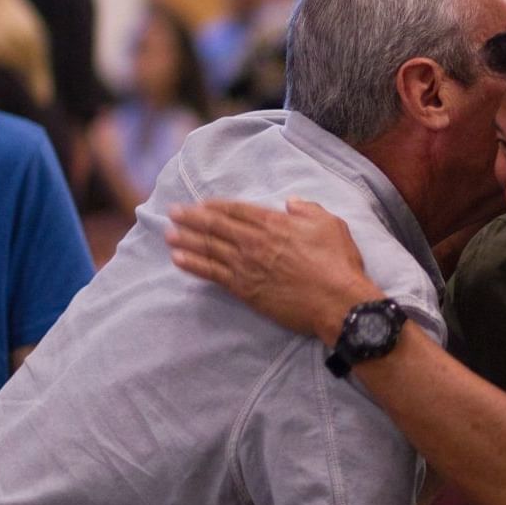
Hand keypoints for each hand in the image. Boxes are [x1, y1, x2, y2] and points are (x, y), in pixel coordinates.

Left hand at [167, 197, 382, 343]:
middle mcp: (254, 242)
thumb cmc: (337, 263)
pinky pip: (211, 274)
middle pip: (215, 226)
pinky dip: (193, 265)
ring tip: (168, 234)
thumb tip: (291, 203)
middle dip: (191, 218)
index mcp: (274, 223)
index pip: (236, 210)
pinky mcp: (244, 289)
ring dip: (186, 240)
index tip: (200, 204)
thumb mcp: (330, 224)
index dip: (215, 206)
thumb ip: (308, 209)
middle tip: (173, 212)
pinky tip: (178, 259)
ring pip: (209, 248)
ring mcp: (246, 266)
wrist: (336, 301)